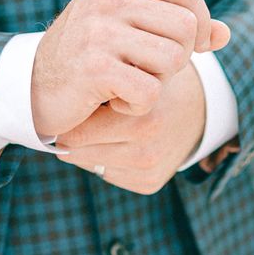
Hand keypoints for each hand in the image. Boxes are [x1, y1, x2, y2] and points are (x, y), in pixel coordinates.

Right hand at [30, 0, 228, 136]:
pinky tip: (114, 101)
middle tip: (145, 69)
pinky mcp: (94, 68)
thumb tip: (225, 35)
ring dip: (158, 81)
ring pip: (174, 58)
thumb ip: (176, 24)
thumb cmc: (88, 56)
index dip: (198, 17)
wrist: (31, 87)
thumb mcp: (129, 28)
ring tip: (129, 82)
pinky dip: (138, 105)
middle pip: (186, 25)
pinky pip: (151, 91)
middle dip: (177, 57)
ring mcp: (98, 30)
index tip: (186, 44)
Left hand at [54, 62, 205, 194]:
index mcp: (142, 120)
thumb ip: (101, 84)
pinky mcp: (150, 183)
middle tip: (73, 115)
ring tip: (97, 124)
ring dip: (87, 147)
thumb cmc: (158, 81)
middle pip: (78, 152)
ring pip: (90, 163)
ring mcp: (148, 170)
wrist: (202, 107)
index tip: (63, 106)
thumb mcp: (134, 71)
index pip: (75, 134)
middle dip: (72, 134)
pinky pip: (107, 173)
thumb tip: (51, 109)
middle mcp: (146, 150)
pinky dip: (105, 158)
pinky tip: (116, 140)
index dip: (66, 119)